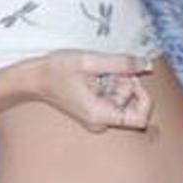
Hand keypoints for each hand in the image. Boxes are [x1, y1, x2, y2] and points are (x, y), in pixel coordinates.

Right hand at [35, 50, 153, 132]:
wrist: (35, 78)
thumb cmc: (57, 69)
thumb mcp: (90, 61)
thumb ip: (122, 63)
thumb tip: (147, 64)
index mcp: (101, 115)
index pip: (141, 119)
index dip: (143, 97)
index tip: (132, 77)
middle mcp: (101, 122)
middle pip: (132, 106)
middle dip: (127, 83)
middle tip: (110, 68)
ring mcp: (98, 118)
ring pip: (123, 100)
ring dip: (117, 81)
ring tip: (98, 70)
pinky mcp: (95, 111)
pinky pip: (113, 99)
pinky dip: (110, 84)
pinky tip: (95, 76)